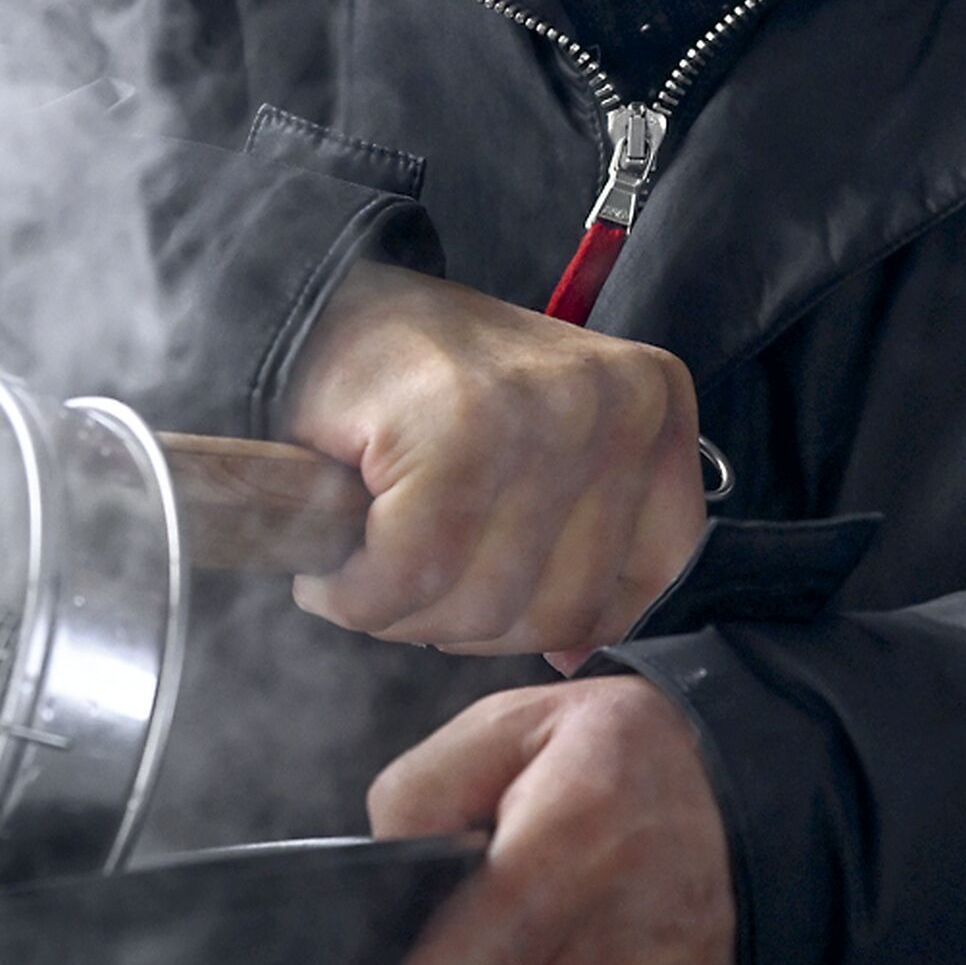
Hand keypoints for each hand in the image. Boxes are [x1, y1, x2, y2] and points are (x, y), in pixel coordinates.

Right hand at [283, 259, 706, 662]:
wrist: (311, 308)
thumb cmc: (419, 389)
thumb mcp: (539, 445)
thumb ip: (583, 544)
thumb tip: (578, 656)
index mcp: (654, 407)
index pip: (652, 578)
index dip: (560, 616)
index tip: (491, 587)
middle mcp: (619, 406)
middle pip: (562, 609)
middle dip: (465, 620)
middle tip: (406, 571)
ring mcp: (545, 415)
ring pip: (486, 608)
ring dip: (403, 614)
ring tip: (371, 558)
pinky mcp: (459, 434)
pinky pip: (412, 581)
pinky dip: (356, 595)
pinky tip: (336, 564)